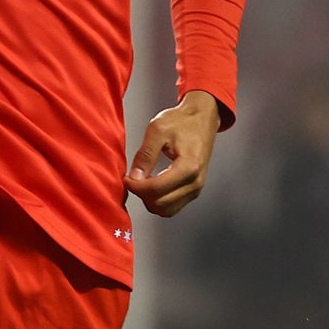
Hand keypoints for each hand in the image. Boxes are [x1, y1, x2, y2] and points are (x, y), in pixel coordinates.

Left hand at [125, 91, 222, 217]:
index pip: (156, 189)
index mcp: (189, 166)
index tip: (126, 178)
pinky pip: (173, 206)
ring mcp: (196, 188)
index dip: (136, 187)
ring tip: (141, 182)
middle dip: (141, 194)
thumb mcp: (157, 130)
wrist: (201, 118)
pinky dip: (159, 201)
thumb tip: (134, 176)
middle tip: (132, 179)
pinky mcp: (194, 190)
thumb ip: (145, 155)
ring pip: (166, 210)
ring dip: (150, 200)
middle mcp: (195, 181)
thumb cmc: (183, 121)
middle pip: (161, 203)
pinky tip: (151, 186)